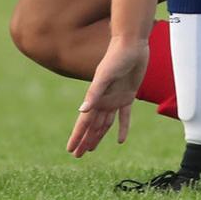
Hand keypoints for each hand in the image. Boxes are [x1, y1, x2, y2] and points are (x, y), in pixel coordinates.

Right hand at [66, 37, 147, 156]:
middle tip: (77, 155)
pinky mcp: (128, 95)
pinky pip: (124, 116)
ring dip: (98, 136)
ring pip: (105, 123)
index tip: (70, 150)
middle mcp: (103, 100)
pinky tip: (120, 140)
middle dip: (85, 140)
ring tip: (92, 148)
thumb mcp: (104, 76)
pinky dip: (122, 128)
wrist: (131, 45)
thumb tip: (82, 111)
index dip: (77, 136)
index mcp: (95, 97)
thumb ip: (94, 93)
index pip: (84, 122)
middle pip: (92, 125)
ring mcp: (115, 99)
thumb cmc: (116, 57)